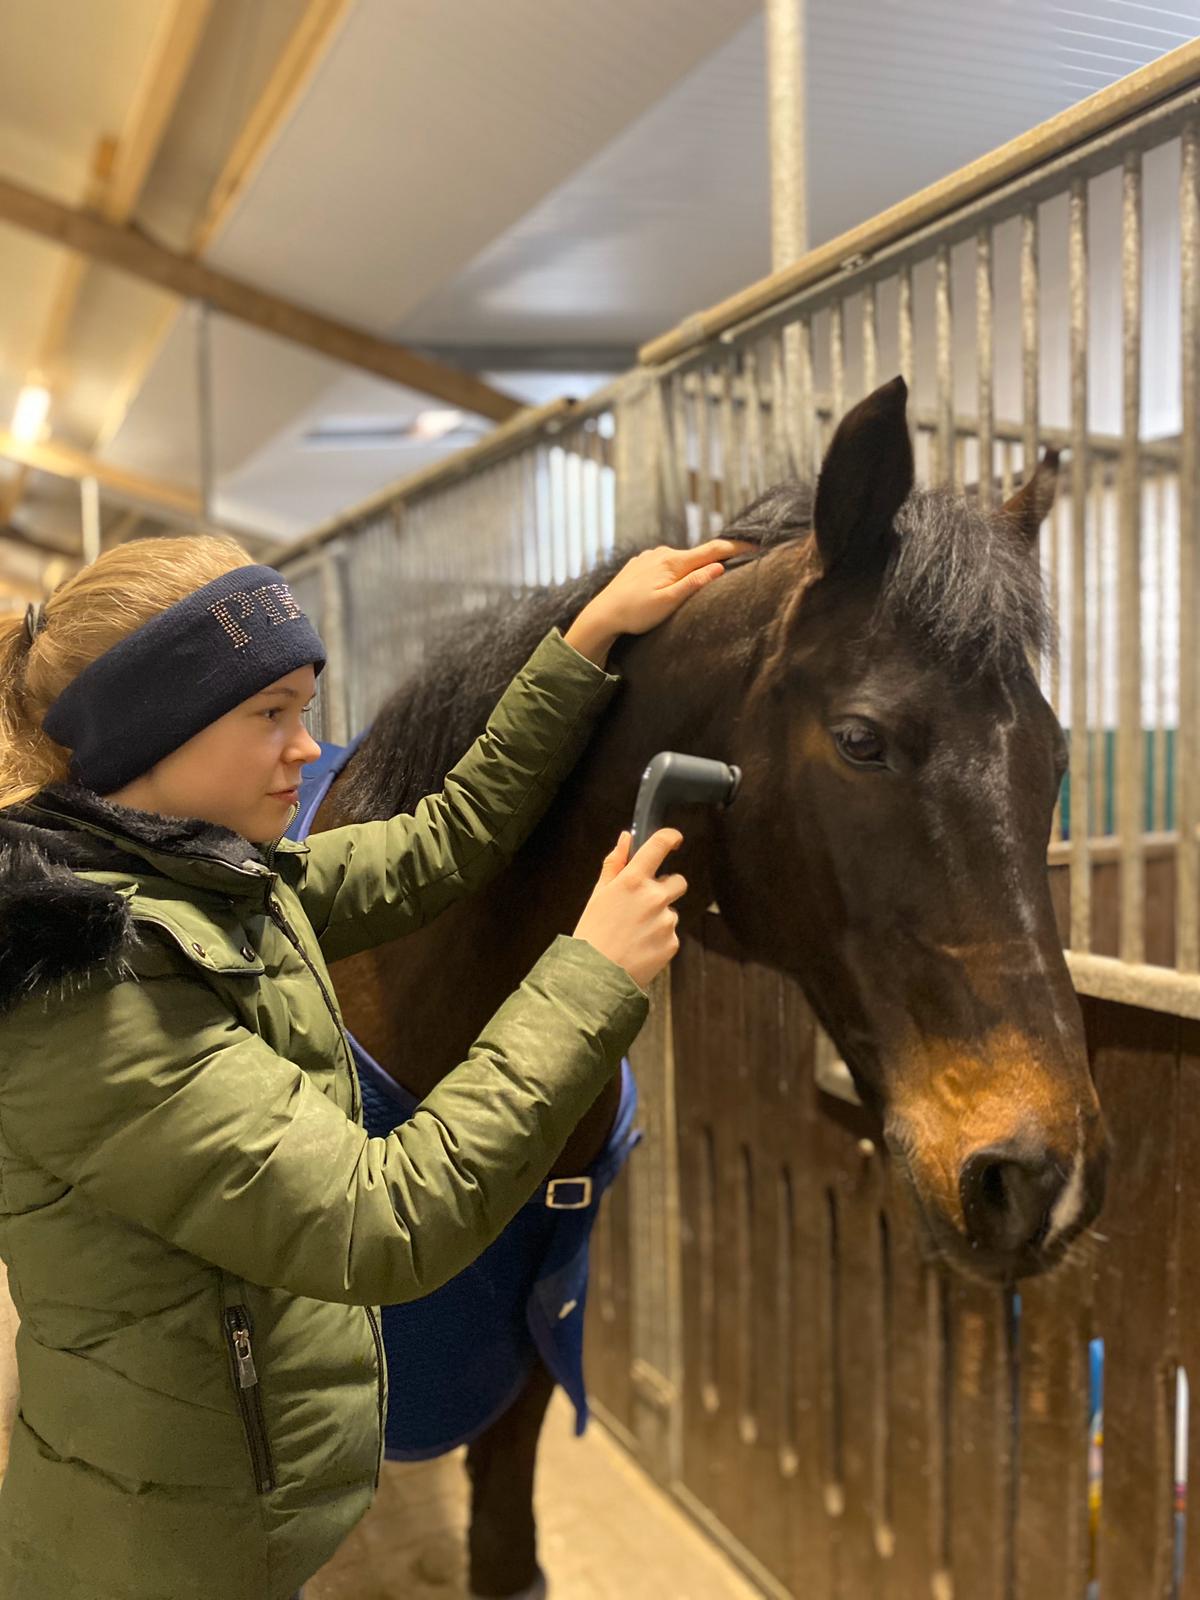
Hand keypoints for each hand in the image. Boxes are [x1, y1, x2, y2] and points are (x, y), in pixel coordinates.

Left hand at [564, 538, 756, 664]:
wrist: (602, 614)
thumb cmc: (635, 613)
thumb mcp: (669, 603)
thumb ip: (694, 584)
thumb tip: (719, 567)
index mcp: (673, 562)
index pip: (713, 550)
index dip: (737, 547)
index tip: (758, 544)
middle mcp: (662, 552)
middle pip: (698, 554)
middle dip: (718, 557)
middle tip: (740, 561)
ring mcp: (650, 556)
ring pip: (681, 560)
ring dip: (695, 566)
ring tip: (708, 576)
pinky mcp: (641, 564)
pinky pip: (666, 564)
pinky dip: (677, 570)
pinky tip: (676, 582)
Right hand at [572, 829, 686, 990]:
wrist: (595, 977)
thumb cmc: (592, 933)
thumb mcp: (598, 895)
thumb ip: (614, 864)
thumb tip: (626, 839)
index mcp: (633, 881)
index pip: (660, 845)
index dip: (671, 837)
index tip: (674, 840)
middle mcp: (654, 897)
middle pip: (678, 881)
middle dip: (666, 887)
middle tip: (645, 902)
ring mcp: (666, 921)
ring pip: (671, 911)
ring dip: (659, 916)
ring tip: (634, 932)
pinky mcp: (672, 943)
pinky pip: (671, 933)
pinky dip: (659, 938)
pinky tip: (639, 946)